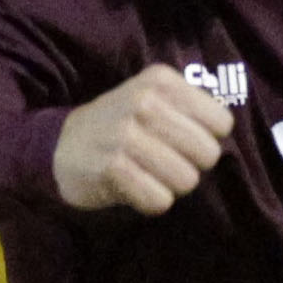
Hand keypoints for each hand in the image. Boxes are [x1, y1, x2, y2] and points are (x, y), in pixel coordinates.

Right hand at [52, 64, 232, 214]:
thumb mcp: (152, 98)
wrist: (59, 147)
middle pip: (208, 154)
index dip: (206, 140)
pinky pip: (159, 200)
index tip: (182, 142)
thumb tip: (223, 137)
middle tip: (165, 164)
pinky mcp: (112, 168)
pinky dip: (150, 202)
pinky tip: (134, 189)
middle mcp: (145, 102)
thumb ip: (189, 109)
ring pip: (187, 180)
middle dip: (191, 167)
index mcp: (161, 81)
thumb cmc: (118, 125)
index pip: (221, 123)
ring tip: (148, 175)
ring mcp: (126, 135)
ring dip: (171, 187)